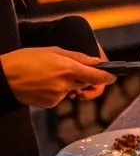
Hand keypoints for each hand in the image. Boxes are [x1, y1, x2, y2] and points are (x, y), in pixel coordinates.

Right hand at [0, 47, 114, 108]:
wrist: (3, 77)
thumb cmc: (26, 60)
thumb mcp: (54, 51)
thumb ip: (78, 57)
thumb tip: (97, 61)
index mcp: (69, 69)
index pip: (98, 76)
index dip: (108, 77)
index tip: (112, 76)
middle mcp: (66, 84)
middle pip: (86, 83)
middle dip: (84, 77)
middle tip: (69, 69)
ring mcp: (58, 96)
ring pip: (72, 90)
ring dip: (68, 83)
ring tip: (49, 74)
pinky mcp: (49, 104)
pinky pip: (60, 97)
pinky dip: (56, 91)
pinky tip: (43, 84)